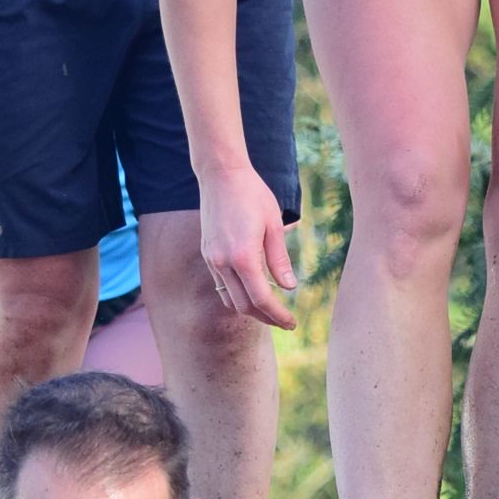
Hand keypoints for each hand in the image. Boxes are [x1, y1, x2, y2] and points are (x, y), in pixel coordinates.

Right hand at [199, 164, 296, 329]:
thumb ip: (279, 259)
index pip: (261, 299)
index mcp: (243, 256)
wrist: (221, 175)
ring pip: (230, 300)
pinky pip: (221, 285)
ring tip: (269, 310)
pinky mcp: (208, 255)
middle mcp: (223, 262)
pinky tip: (252, 290)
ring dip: (250, 309)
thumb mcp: (273, 225)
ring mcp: (212, 260)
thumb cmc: (252, 194)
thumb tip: (289, 287)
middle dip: (265, 317)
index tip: (291, 323)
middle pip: (244, 306)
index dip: (278, 315)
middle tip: (284, 321)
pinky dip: (237, 295)